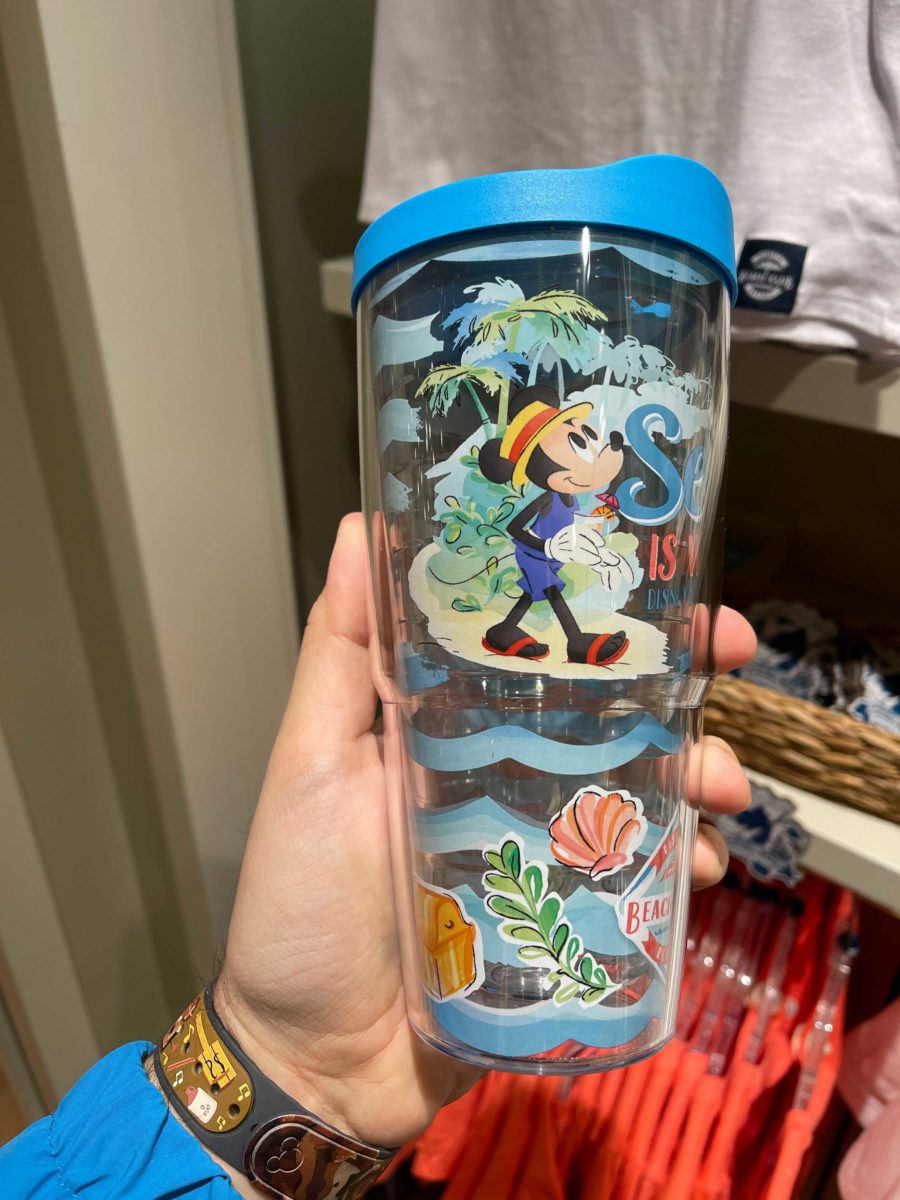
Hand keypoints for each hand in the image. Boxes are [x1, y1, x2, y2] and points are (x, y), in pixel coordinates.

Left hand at [215, 515, 755, 1150]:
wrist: (319, 1057)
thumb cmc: (302, 900)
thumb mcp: (308, 763)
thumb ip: (337, 655)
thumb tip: (360, 527)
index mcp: (455, 726)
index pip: (542, 648)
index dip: (602, 608)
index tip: (661, 578)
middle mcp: (510, 774)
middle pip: (614, 713)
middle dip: (681, 683)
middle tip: (728, 663)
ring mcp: (546, 849)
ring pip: (648, 791)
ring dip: (703, 773)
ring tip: (719, 786)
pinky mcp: (572, 921)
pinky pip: (645, 881)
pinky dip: (686, 866)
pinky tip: (701, 866)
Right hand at [546, 524, 609, 565]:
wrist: (552, 546)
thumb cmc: (569, 540)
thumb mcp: (576, 533)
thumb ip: (587, 534)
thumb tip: (600, 541)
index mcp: (574, 528)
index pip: (586, 532)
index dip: (595, 538)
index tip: (602, 544)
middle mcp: (570, 534)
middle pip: (584, 542)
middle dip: (593, 549)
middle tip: (600, 555)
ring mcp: (566, 543)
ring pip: (581, 550)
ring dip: (590, 556)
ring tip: (598, 560)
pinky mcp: (563, 552)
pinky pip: (576, 556)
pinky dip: (584, 560)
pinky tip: (590, 562)